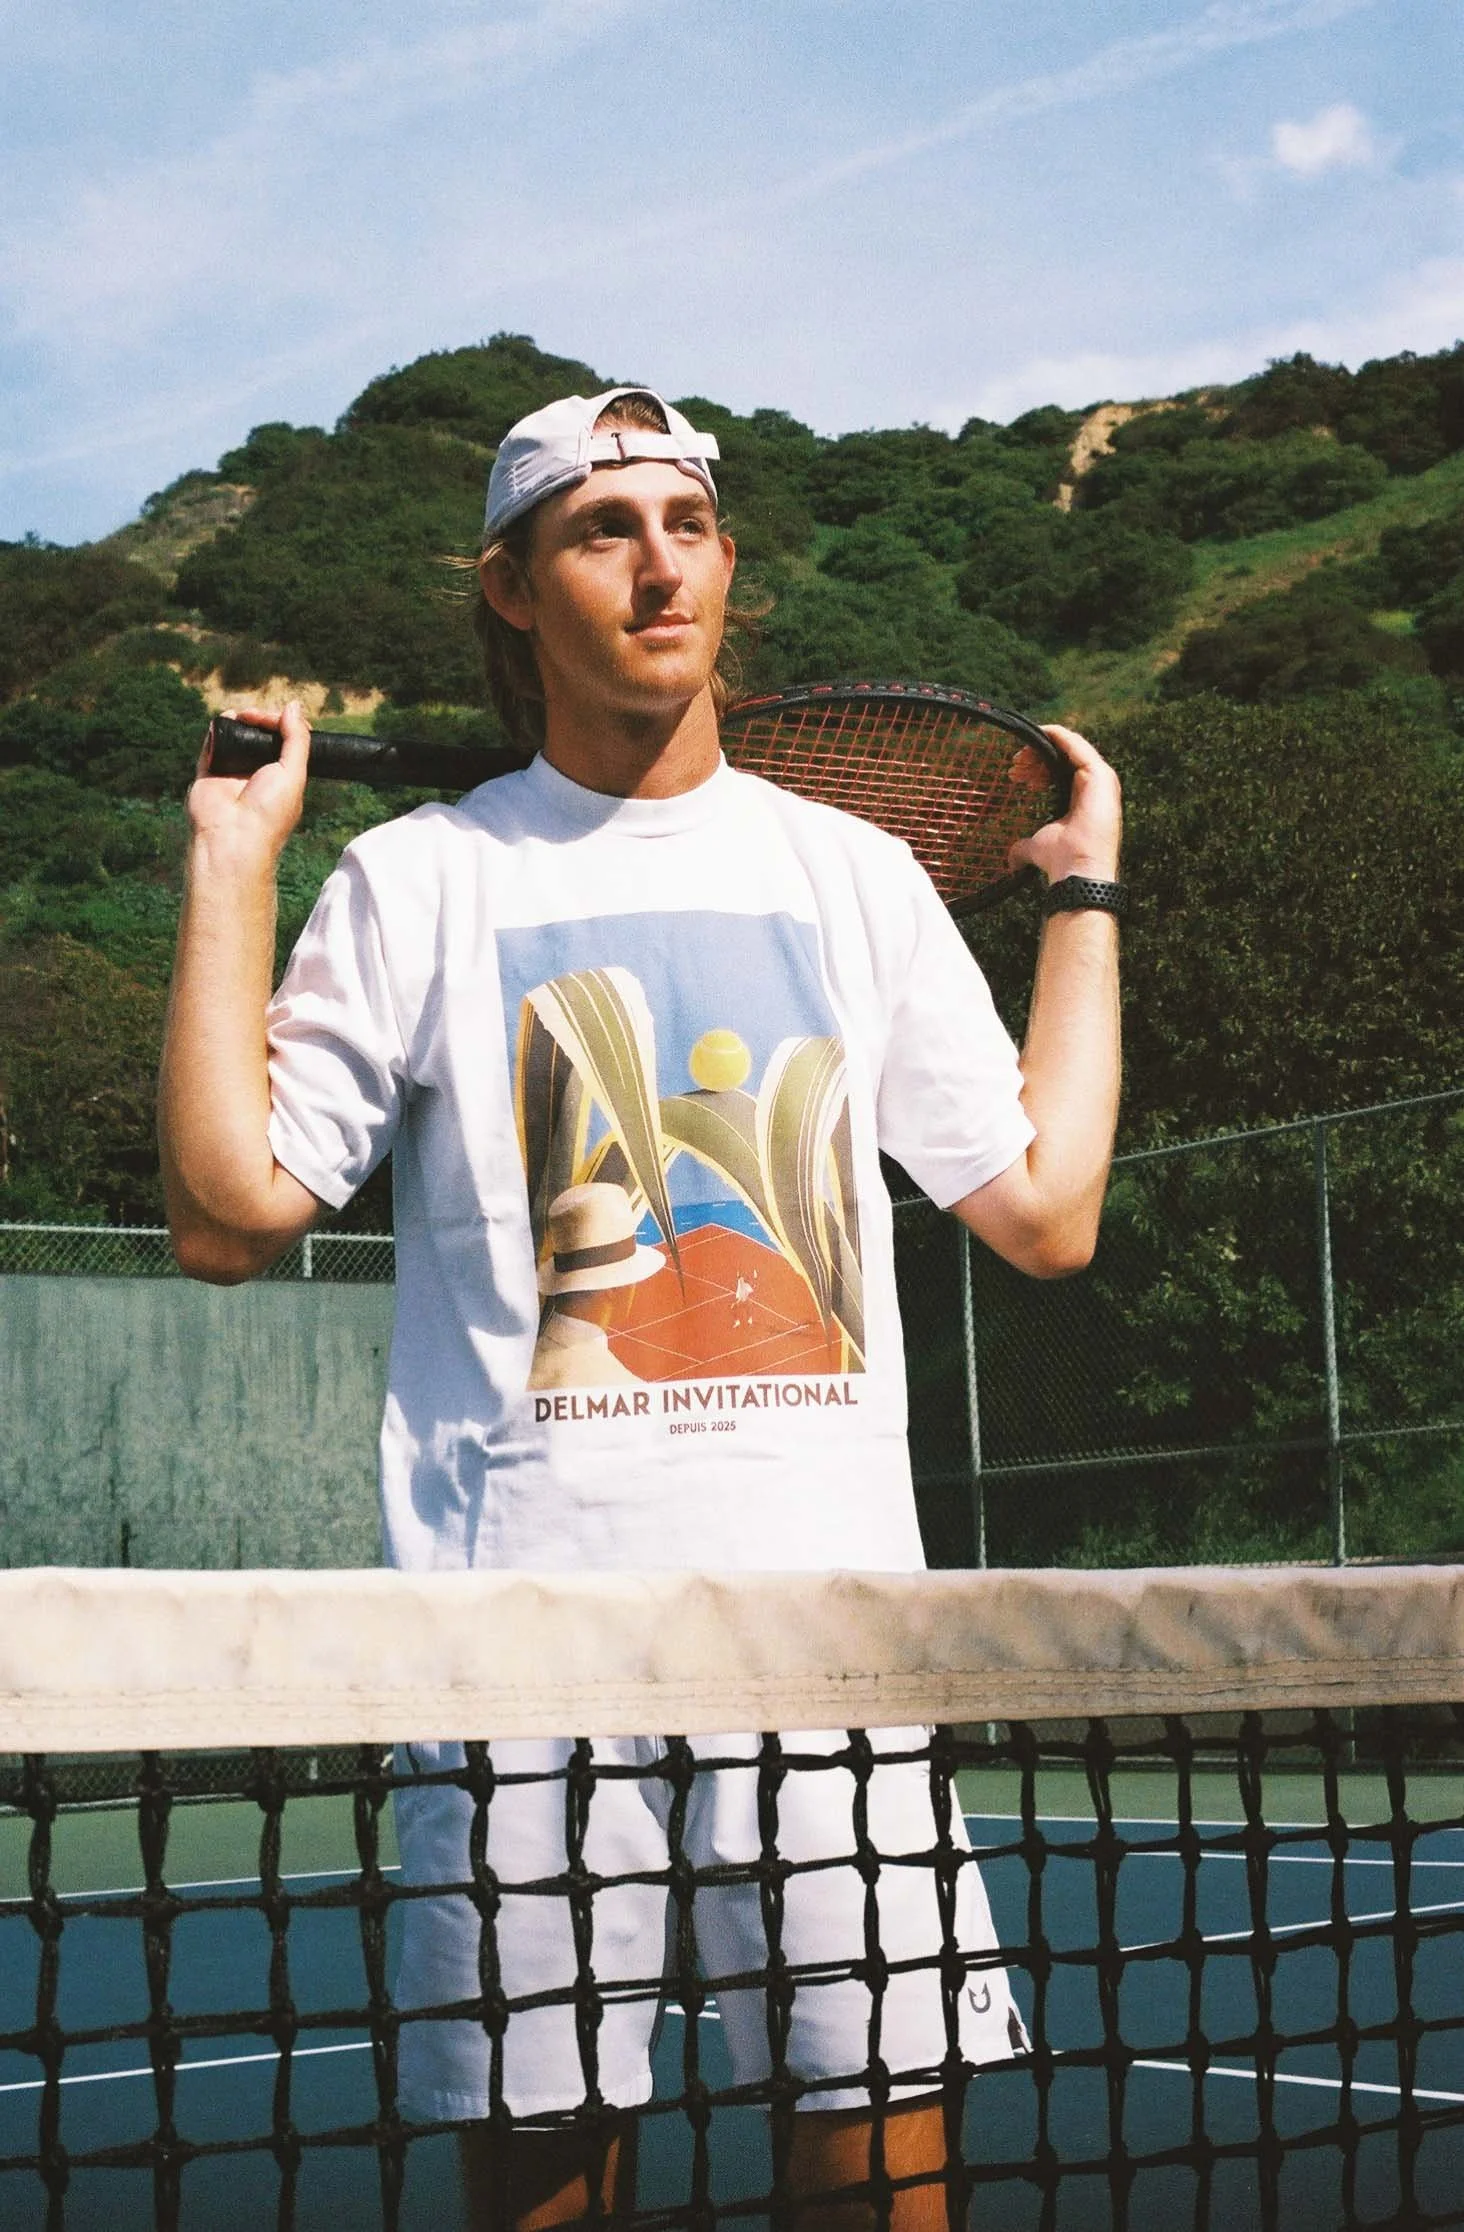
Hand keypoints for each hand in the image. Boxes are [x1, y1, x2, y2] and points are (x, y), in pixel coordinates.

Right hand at [187, 700, 309, 866]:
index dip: (285, 724)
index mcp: (282, 778)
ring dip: (239, 720)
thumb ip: (297, 739)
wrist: (232, 836)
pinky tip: (225, 719)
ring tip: (241, 715)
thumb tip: (293, 706)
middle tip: (257, 715)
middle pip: (260, 735)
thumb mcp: (294, 772)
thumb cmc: (269, 812)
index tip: (284, 717)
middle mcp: (257, 774)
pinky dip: (217, 729)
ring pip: (236, 736)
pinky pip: (212, 744)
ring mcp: (232, 772)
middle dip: (261, 719)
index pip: (286, 742)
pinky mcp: (208, 771)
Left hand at [1008, 723, 1121, 885]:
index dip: (1038, 768)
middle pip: (1064, 758)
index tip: (1015, 773)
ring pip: (1069, 749)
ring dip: (1043, 746)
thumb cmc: (1061, 860)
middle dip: (1036, 757)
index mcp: (1083, 799)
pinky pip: (1076, 745)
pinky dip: (1057, 736)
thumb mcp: (1037, 846)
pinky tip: (1039, 734)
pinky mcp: (1100, 775)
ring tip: (1019, 758)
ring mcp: (1101, 780)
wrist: (1077, 869)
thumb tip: (1011, 859)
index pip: (1060, 772)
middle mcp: (1095, 787)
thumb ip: (1024, 847)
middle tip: (1013, 766)